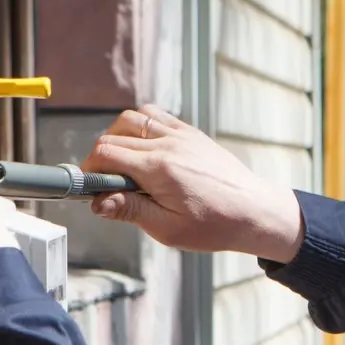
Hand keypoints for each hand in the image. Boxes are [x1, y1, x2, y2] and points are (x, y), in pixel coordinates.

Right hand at [79, 106, 304, 261]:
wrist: (255, 211)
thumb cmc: (216, 225)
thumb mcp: (168, 228)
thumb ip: (130, 210)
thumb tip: (97, 201)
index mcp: (160, 169)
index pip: (105, 153)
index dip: (89, 170)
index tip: (90, 187)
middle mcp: (169, 145)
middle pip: (114, 136)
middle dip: (100, 158)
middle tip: (106, 183)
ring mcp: (182, 135)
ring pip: (133, 118)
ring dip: (118, 137)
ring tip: (123, 165)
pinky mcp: (192, 133)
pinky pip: (156, 116)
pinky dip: (141, 126)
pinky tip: (144, 150)